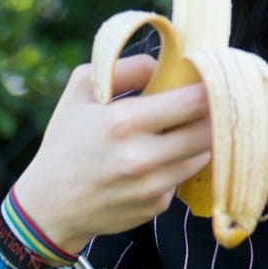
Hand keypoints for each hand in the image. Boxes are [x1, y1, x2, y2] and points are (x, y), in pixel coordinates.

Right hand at [13, 55, 212, 251]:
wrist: (50, 205)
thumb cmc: (67, 140)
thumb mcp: (81, 90)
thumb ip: (126, 68)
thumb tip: (167, 63)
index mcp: (123, 123)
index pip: (194, 102)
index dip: (213, 88)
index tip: (218, 79)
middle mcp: (141, 158)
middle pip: (209, 130)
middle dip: (215, 114)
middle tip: (215, 102)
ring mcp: (152, 186)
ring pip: (203, 153)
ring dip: (200, 139)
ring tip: (182, 128)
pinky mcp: (157, 205)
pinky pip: (184, 176)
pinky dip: (180, 164)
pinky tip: (161, 159)